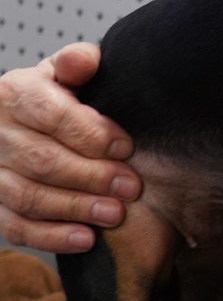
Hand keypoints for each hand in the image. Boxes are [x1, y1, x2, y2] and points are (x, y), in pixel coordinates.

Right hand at [0, 44, 138, 253]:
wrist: (20, 123)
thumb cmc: (51, 97)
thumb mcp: (63, 73)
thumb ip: (77, 64)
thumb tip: (84, 61)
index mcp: (14, 93)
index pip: (51, 114)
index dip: (91, 134)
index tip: (126, 147)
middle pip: (42, 160)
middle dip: (91, 176)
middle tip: (130, 186)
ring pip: (28, 196)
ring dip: (75, 208)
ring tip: (114, 214)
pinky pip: (15, 227)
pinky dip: (51, 236)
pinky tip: (85, 238)